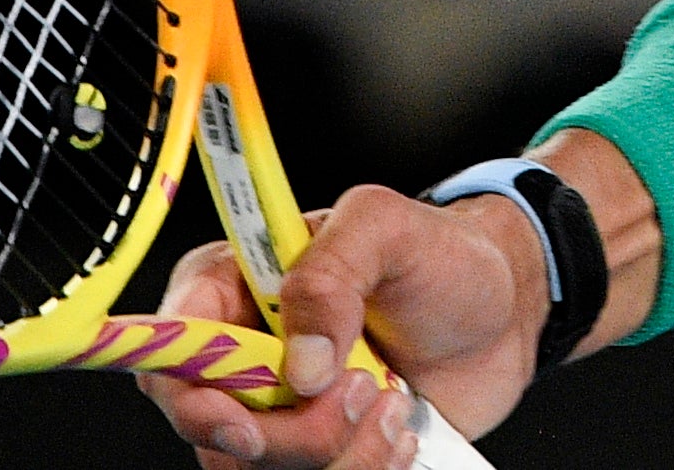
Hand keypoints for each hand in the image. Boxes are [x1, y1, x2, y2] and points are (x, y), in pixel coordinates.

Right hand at [135, 186, 542, 464]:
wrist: (504, 313)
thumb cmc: (442, 257)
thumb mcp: (388, 226)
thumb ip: (331, 272)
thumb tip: (298, 364)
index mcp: (238, 287)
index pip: (169, 348)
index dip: (191, 395)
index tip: (244, 419)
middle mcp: (248, 357)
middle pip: (212, 429)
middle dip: (288, 432)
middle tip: (359, 388)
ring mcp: (284, 412)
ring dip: (340, 451)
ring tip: (393, 398)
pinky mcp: (324, 453)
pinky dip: (366, 469)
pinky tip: (402, 429)